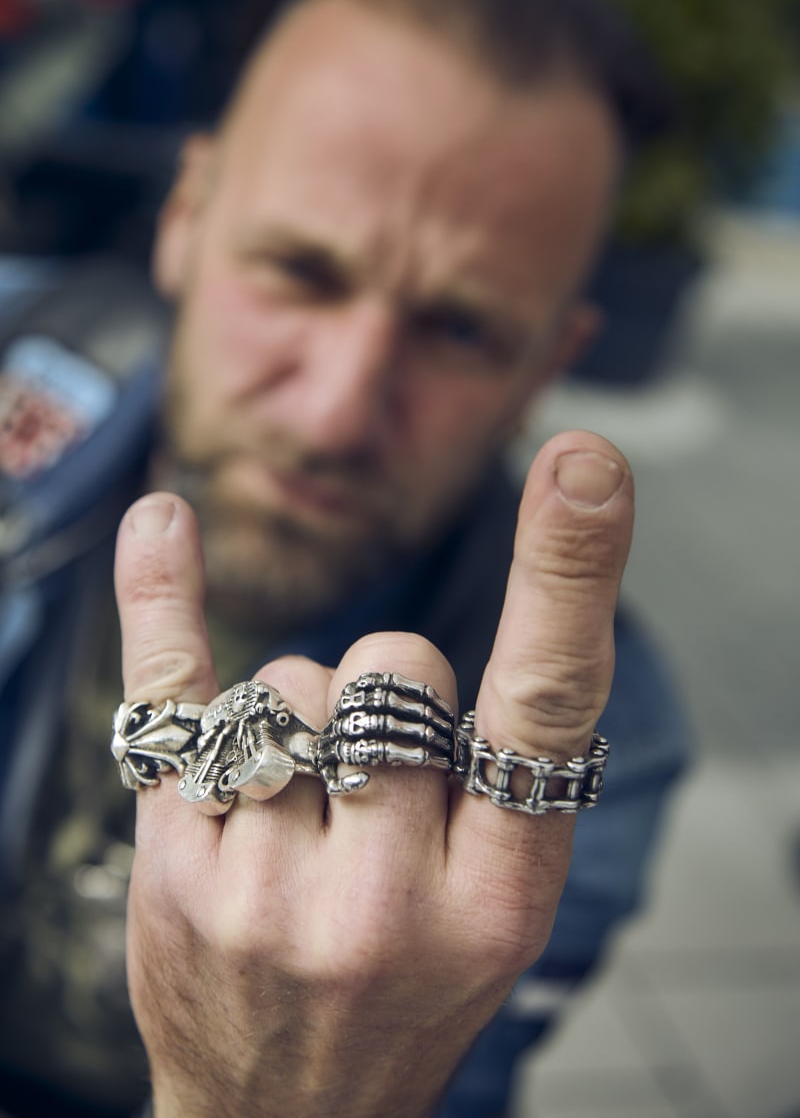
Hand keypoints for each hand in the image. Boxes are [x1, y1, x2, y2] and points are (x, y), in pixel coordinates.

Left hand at [115, 430, 632, 1117]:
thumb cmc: (408, 988)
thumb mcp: (495, 910)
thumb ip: (496, 777)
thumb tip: (498, 602)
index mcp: (500, 897)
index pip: (544, 708)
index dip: (569, 578)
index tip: (586, 464)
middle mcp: (386, 898)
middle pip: (387, 666)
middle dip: (386, 689)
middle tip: (372, 780)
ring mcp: (267, 888)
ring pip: (289, 683)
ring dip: (300, 719)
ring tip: (298, 816)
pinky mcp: (175, 864)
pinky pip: (170, 695)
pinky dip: (162, 598)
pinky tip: (163, 524)